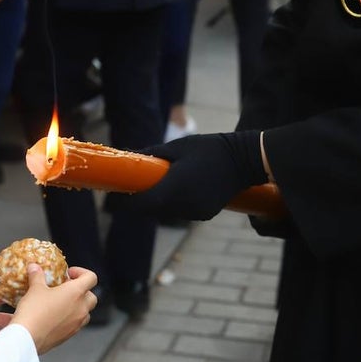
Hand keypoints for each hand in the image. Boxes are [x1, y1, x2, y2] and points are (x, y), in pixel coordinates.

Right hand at [10, 265, 97, 353]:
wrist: (28, 337)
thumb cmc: (34, 311)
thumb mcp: (35, 289)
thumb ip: (37, 276)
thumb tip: (34, 267)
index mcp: (76, 292)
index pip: (91, 278)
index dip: (82, 272)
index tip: (69, 273)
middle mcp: (81, 308)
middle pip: (92, 296)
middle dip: (82, 291)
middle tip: (66, 288)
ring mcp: (77, 323)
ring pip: (86, 312)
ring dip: (78, 305)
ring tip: (62, 303)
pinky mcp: (70, 335)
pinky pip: (77, 324)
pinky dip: (71, 318)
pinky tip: (55, 316)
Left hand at [124, 130, 267, 221]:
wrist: (244, 160)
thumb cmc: (209, 149)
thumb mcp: (178, 146)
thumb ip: (151, 155)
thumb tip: (128, 156)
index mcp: (174, 189)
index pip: (142, 204)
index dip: (125, 202)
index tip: (115, 194)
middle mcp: (183, 206)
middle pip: (151, 210)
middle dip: (140, 201)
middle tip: (130, 187)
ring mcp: (195, 213)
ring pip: (165, 212)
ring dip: (157, 202)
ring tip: (155, 184)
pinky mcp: (204, 214)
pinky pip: (181, 211)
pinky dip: (174, 203)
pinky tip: (177, 187)